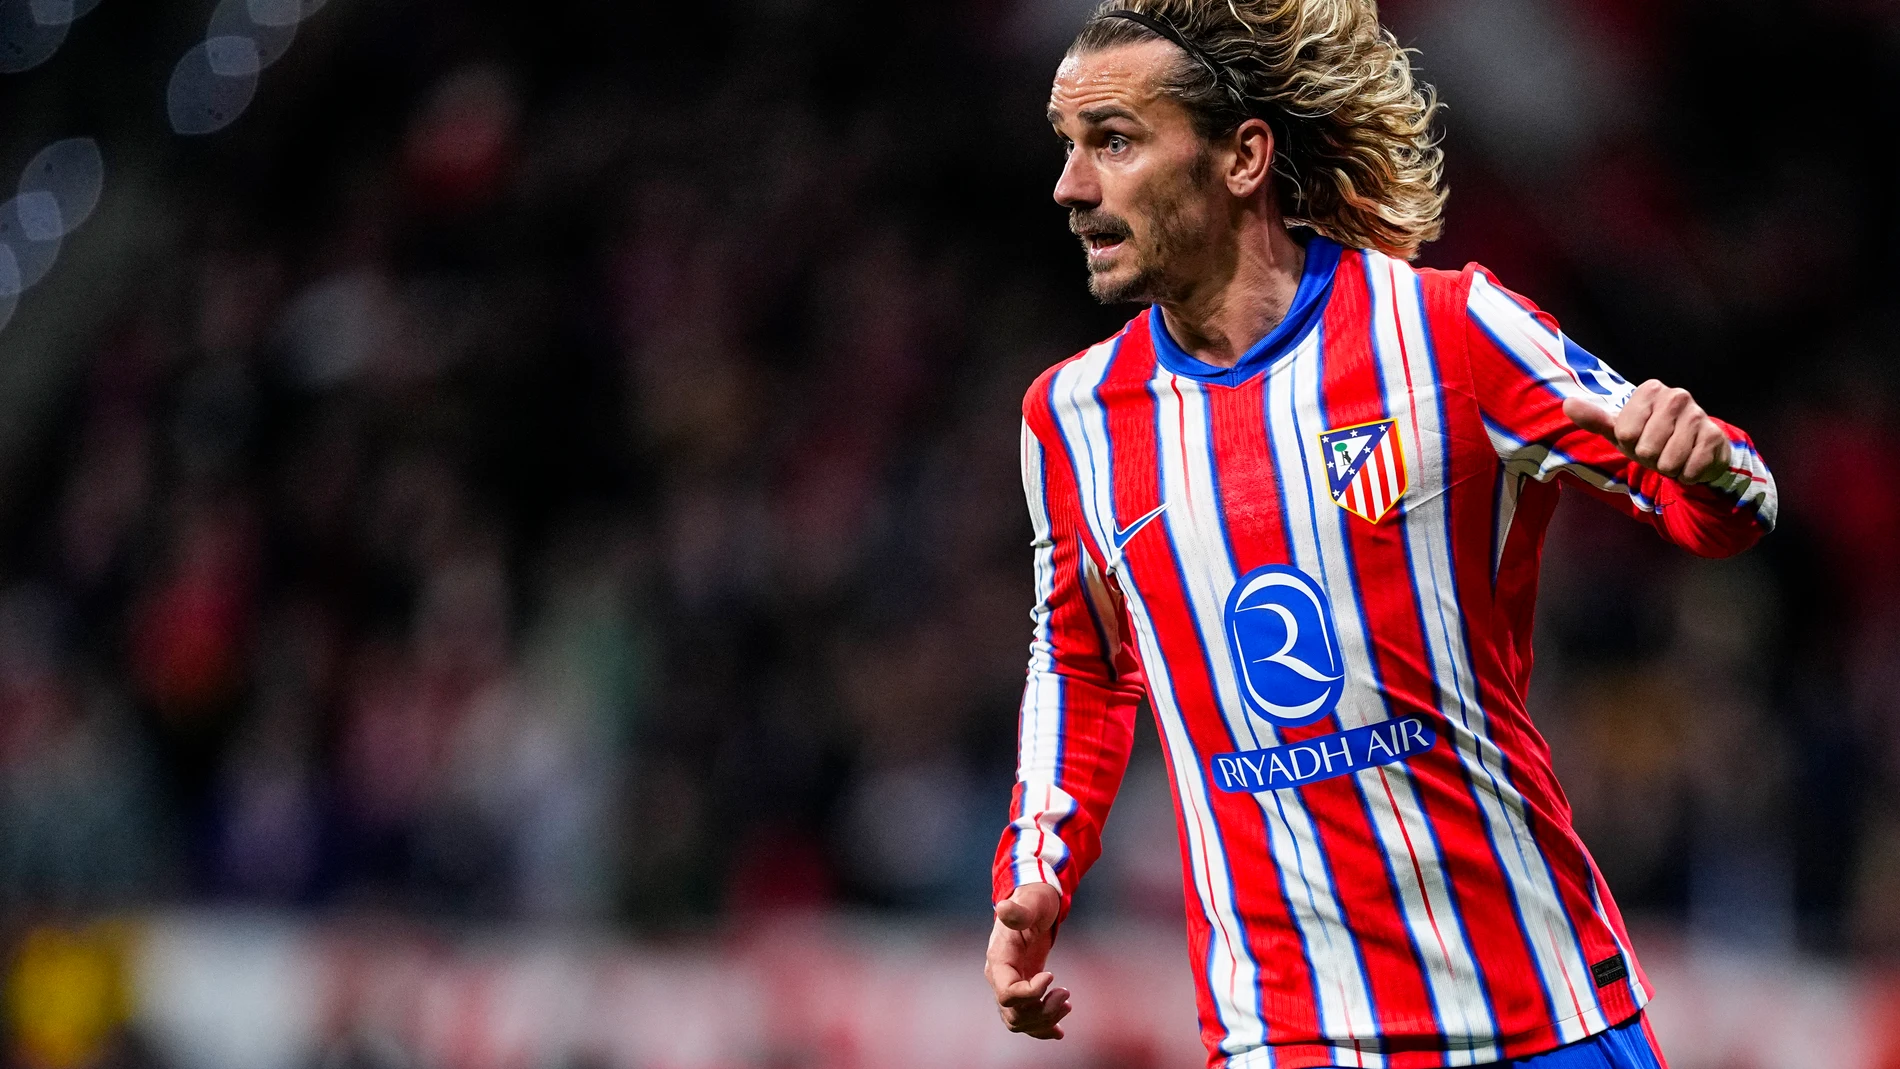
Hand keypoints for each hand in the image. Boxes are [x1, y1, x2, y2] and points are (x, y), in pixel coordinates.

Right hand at [984, 882, 1068, 1039]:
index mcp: (999, 959)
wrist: (1034, 905)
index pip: (1007, 993)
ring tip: (1067, 1003)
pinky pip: (1025, 1020)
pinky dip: (1041, 1029)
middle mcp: (999, 977)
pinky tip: (1059, 1031)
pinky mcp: (1021, 991)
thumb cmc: (1034, 902)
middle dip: (1042, 1011)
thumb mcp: (1031, 903)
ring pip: (1019, 1021)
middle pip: (1013, 1014)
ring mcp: (1009, 986)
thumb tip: (1003, 907)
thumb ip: (1019, 911)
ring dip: (1045, 1020)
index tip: (1052, 976)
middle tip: (1066, 993)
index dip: (1030, 993)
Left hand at [1563, 380, 1731, 484]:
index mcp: (1650, 389)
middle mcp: (1677, 396)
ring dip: (1668, 467)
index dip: (1629, 443)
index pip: (1624, 432)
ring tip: (1673, 455)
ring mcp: (1698, 415)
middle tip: (1659, 449)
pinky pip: (1689, 469)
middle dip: (1649, 458)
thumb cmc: (1651, 438)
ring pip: (1668, 462)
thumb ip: (1595, 419)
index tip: (1639, 437)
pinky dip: (1686, 474)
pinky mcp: (1715, 436)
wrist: (1694, 451)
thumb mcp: (1620, 430)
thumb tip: (1568, 404)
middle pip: (1646, 449)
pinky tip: (1690, 461)